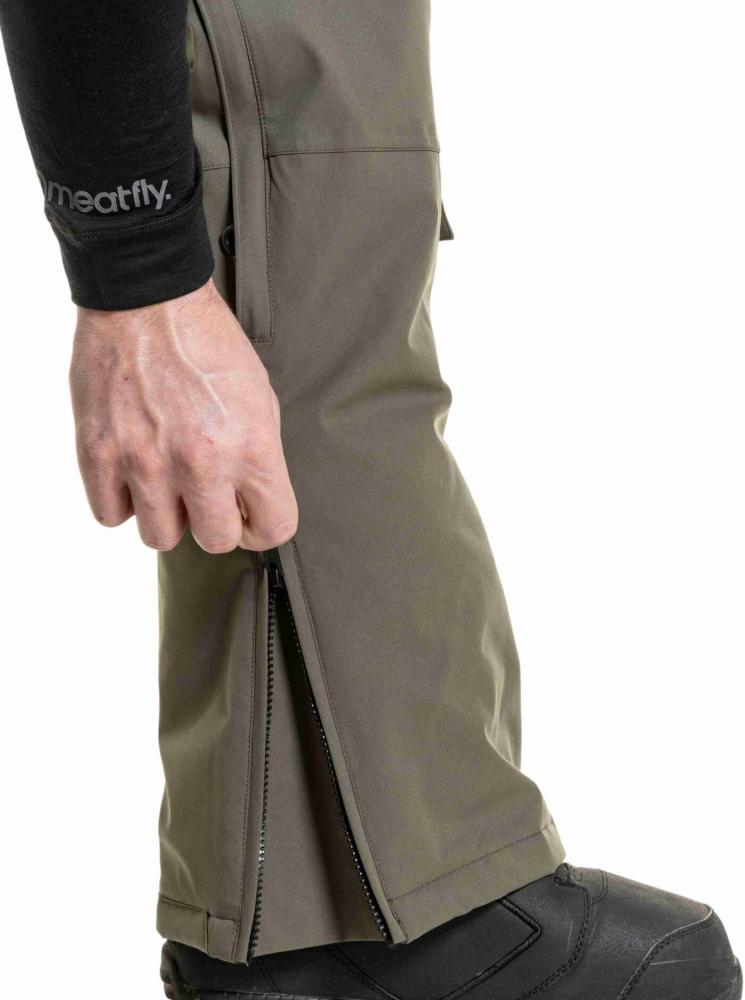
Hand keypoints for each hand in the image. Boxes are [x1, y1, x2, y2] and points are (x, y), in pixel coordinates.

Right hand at [70, 279, 297, 552]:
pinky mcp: (100, 452)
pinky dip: (122, 500)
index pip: (273, 529)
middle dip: (215, 521)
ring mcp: (146, 460)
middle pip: (215, 542)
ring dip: (166, 514)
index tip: (249, 512)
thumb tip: (253, 501)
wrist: (149, 297)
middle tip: (207, 495)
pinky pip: (110, 515)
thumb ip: (259, 456)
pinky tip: (133, 472)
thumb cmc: (208, 342)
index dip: (262, 525)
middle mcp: (201, 461)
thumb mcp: (260, 397)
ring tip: (166, 479)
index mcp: (251, 446)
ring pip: (160, 538)